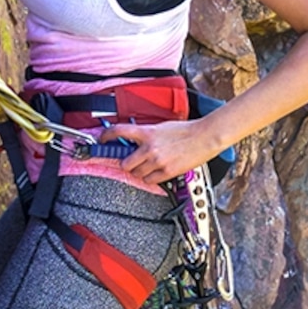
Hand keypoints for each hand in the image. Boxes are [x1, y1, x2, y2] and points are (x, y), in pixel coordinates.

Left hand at [95, 117, 231, 192]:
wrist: (205, 137)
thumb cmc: (187, 130)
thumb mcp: (162, 127)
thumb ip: (147, 135)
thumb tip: (135, 141)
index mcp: (147, 132)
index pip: (119, 131)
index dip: (106, 136)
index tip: (103, 139)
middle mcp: (149, 148)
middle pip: (125, 163)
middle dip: (127, 163)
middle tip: (132, 161)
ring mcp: (157, 161)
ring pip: (136, 173)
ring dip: (139, 171)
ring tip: (148, 166)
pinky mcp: (167, 172)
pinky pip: (150, 180)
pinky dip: (151, 178)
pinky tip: (157, 171)